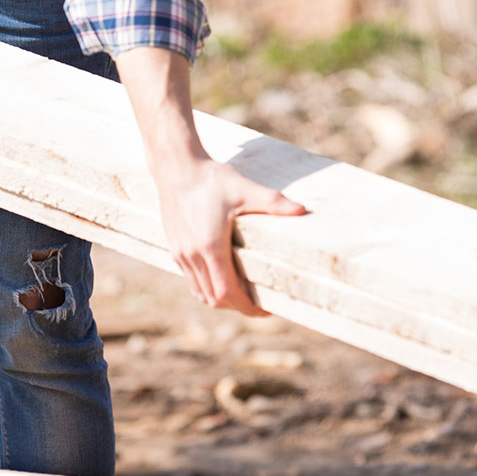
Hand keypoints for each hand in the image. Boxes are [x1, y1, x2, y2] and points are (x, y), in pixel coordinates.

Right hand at [153, 154, 305, 315]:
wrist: (176, 166)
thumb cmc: (211, 178)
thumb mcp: (245, 189)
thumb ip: (273, 202)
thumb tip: (301, 210)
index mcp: (210, 247)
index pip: (228, 292)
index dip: (248, 307)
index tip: (266, 309)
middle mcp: (192, 255)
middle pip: (215, 298)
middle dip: (238, 307)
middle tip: (260, 304)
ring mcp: (180, 253)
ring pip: (200, 292)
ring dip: (221, 299)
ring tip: (242, 295)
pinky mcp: (174, 247)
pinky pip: (191, 280)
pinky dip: (206, 287)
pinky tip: (221, 277)